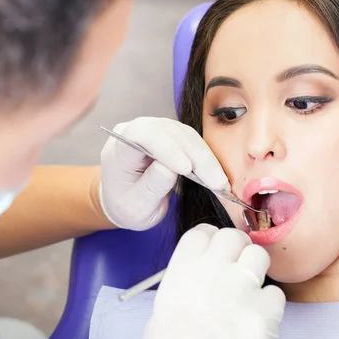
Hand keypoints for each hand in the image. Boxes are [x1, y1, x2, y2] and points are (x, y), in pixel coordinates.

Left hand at [99, 117, 227, 230]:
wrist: (124, 201)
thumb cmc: (125, 205)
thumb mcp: (136, 207)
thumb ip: (150, 187)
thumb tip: (169, 169)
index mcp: (119, 147)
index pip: (142, 134)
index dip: (166, 147)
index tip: (186, 168)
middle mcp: (136, 131)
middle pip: (169, 132)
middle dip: (195, 156)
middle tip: (216, 181)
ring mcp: (155, 131)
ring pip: (184, 134)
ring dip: (205, 156)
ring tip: (219, 181)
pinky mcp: (171, 136)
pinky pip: (191, 140)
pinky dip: (205, 156)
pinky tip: (215, 173)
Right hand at [144, 224, 285, 338]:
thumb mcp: (160, 316)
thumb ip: (179, 289)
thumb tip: (191, 285)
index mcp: (182, 271)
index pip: (201, 232)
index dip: (210, 237)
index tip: (213, 247)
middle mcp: (212, 271)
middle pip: (232, 235)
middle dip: (236, 246)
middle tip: (236, 262)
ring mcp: (241, 287)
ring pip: (259, 253)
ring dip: (256, 267)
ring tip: (249, 286)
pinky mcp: (266, 308)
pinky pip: (275, 292)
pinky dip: (269, 303)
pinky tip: (258, 316)